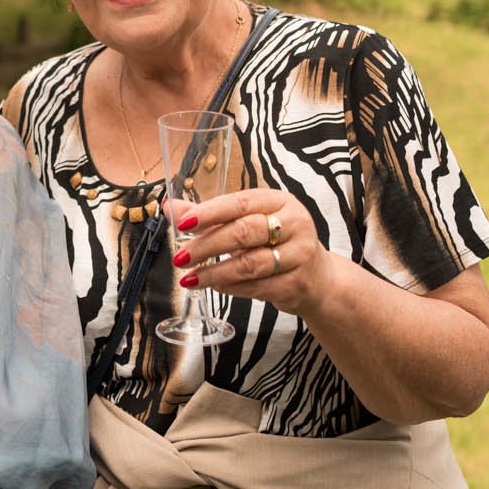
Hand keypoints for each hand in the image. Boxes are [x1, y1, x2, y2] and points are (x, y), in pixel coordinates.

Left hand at [170, 190, 333, 316]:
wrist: (318, 277)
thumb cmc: (277, 243)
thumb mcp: (249, 221)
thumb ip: (211, 215)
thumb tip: (171, 207)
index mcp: (279, 201)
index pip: (240, 202)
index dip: (210, 213)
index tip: (183, 224)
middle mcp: (294, 223)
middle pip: (245, 232)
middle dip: (207, 246)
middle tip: (181, 257)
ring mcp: (299, 254)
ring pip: (250, 263)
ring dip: (215, 272)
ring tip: (191, 278)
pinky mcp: (297, 283)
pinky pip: (258, 287)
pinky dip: (233, 288)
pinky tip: (216, 286)